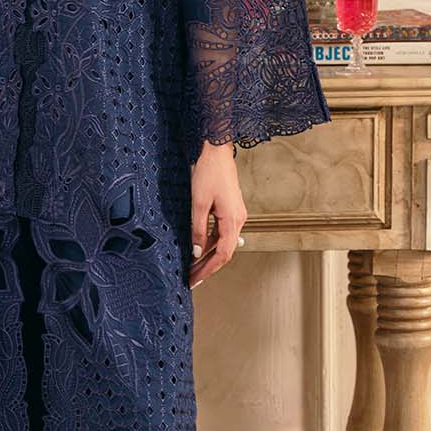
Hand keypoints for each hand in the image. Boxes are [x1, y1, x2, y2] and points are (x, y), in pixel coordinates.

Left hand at [188, 142, 245, 288]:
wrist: (217, 152)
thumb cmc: (209, 173)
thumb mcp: (198, 203)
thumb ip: (198, 229)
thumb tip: (196, 252)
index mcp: (232, 220)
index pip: (221, 255)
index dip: (208, 270)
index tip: (194, 279)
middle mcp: (238, 220)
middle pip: (224, 252)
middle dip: (207, 267)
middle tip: (192, 278)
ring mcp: (236, 215)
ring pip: (223, 243)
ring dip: (208, 256)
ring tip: (192, 266)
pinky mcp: (231, 210)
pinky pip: (221, 232)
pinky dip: (210, 242)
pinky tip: (198, 247)